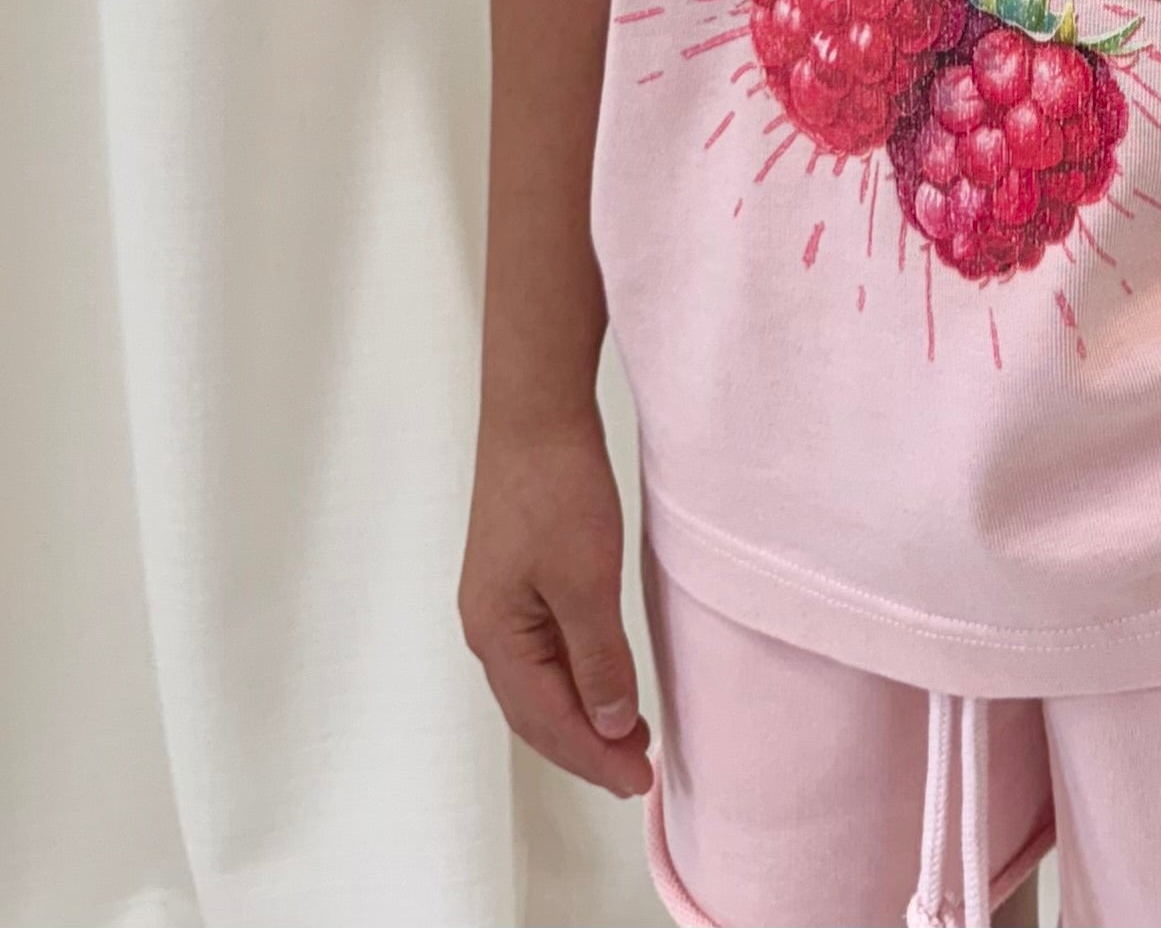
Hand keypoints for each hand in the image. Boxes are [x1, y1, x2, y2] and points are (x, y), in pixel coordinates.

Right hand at [459, 408, 654, 799]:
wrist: (536, 412)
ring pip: (539, 684)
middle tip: (637, 771)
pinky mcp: (517, 576)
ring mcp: (499, 602)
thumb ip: (599, 659)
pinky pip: (544, 651)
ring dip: (581, 715)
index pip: (547, 722)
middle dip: (585, 746)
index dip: (595, 757)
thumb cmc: (555, 488)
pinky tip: (603, 679)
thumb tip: (611, 726)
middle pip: (535, 712)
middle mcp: (488, 628)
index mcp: (496, 637)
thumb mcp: (586, 581)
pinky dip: (575, 678)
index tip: (639, 780)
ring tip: (627, 736)